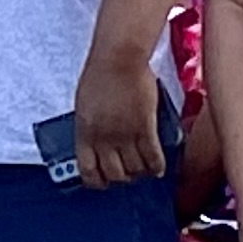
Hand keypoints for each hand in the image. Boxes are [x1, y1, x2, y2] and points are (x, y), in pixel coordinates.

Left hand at [71, 48, 165, 188]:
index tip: (103, 182)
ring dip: (140, 173)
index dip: (96, 181)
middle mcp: (104, 139)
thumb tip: (95, 142)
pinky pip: (153, 157)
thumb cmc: (99, 75)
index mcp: (84, 133)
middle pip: (114, 174)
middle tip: (128, 175)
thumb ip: (89, 127)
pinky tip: (158, 168)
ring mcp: (125, 135)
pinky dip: (157, 166)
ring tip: (144, 171)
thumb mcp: (84, 106)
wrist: (118, 59)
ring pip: (135, 169)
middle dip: (122, 178)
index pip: (88, 170)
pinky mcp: (146, 128)